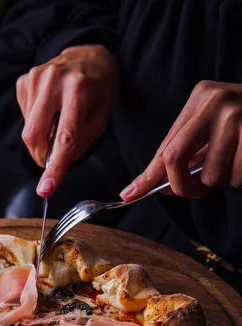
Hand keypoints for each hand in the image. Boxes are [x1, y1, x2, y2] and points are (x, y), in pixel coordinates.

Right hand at [16, 44, 117, 196]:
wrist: (88, 55)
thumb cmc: (99, 89)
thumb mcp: (102, 117)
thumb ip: (81, 142)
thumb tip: (58, 163)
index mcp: (79, 90)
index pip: (64, 138)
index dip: (55, 167)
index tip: (45, 189)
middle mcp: (54, 80)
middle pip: (34, 136)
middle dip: (41, 156)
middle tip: (53, 159)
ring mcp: (35, 78)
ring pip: (27, 130)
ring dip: (41, 138)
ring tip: (57, 122)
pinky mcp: (24, 80)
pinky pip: (24, 117)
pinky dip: (36, 123)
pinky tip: (49, 110)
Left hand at [119, 81, 241, 201]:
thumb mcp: (216, 127)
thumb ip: (189, 151)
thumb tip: (156, 184)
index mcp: (201, 97)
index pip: (165, 146)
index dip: (148, 175)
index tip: (129, 194)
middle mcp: (215, 101)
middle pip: (174, 159)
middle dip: (181, 186)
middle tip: (194, 193)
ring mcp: (236, 115)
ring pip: (211, 175)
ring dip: (225, 178)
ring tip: (240, 158)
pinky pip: (236, 177)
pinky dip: (241, 178)